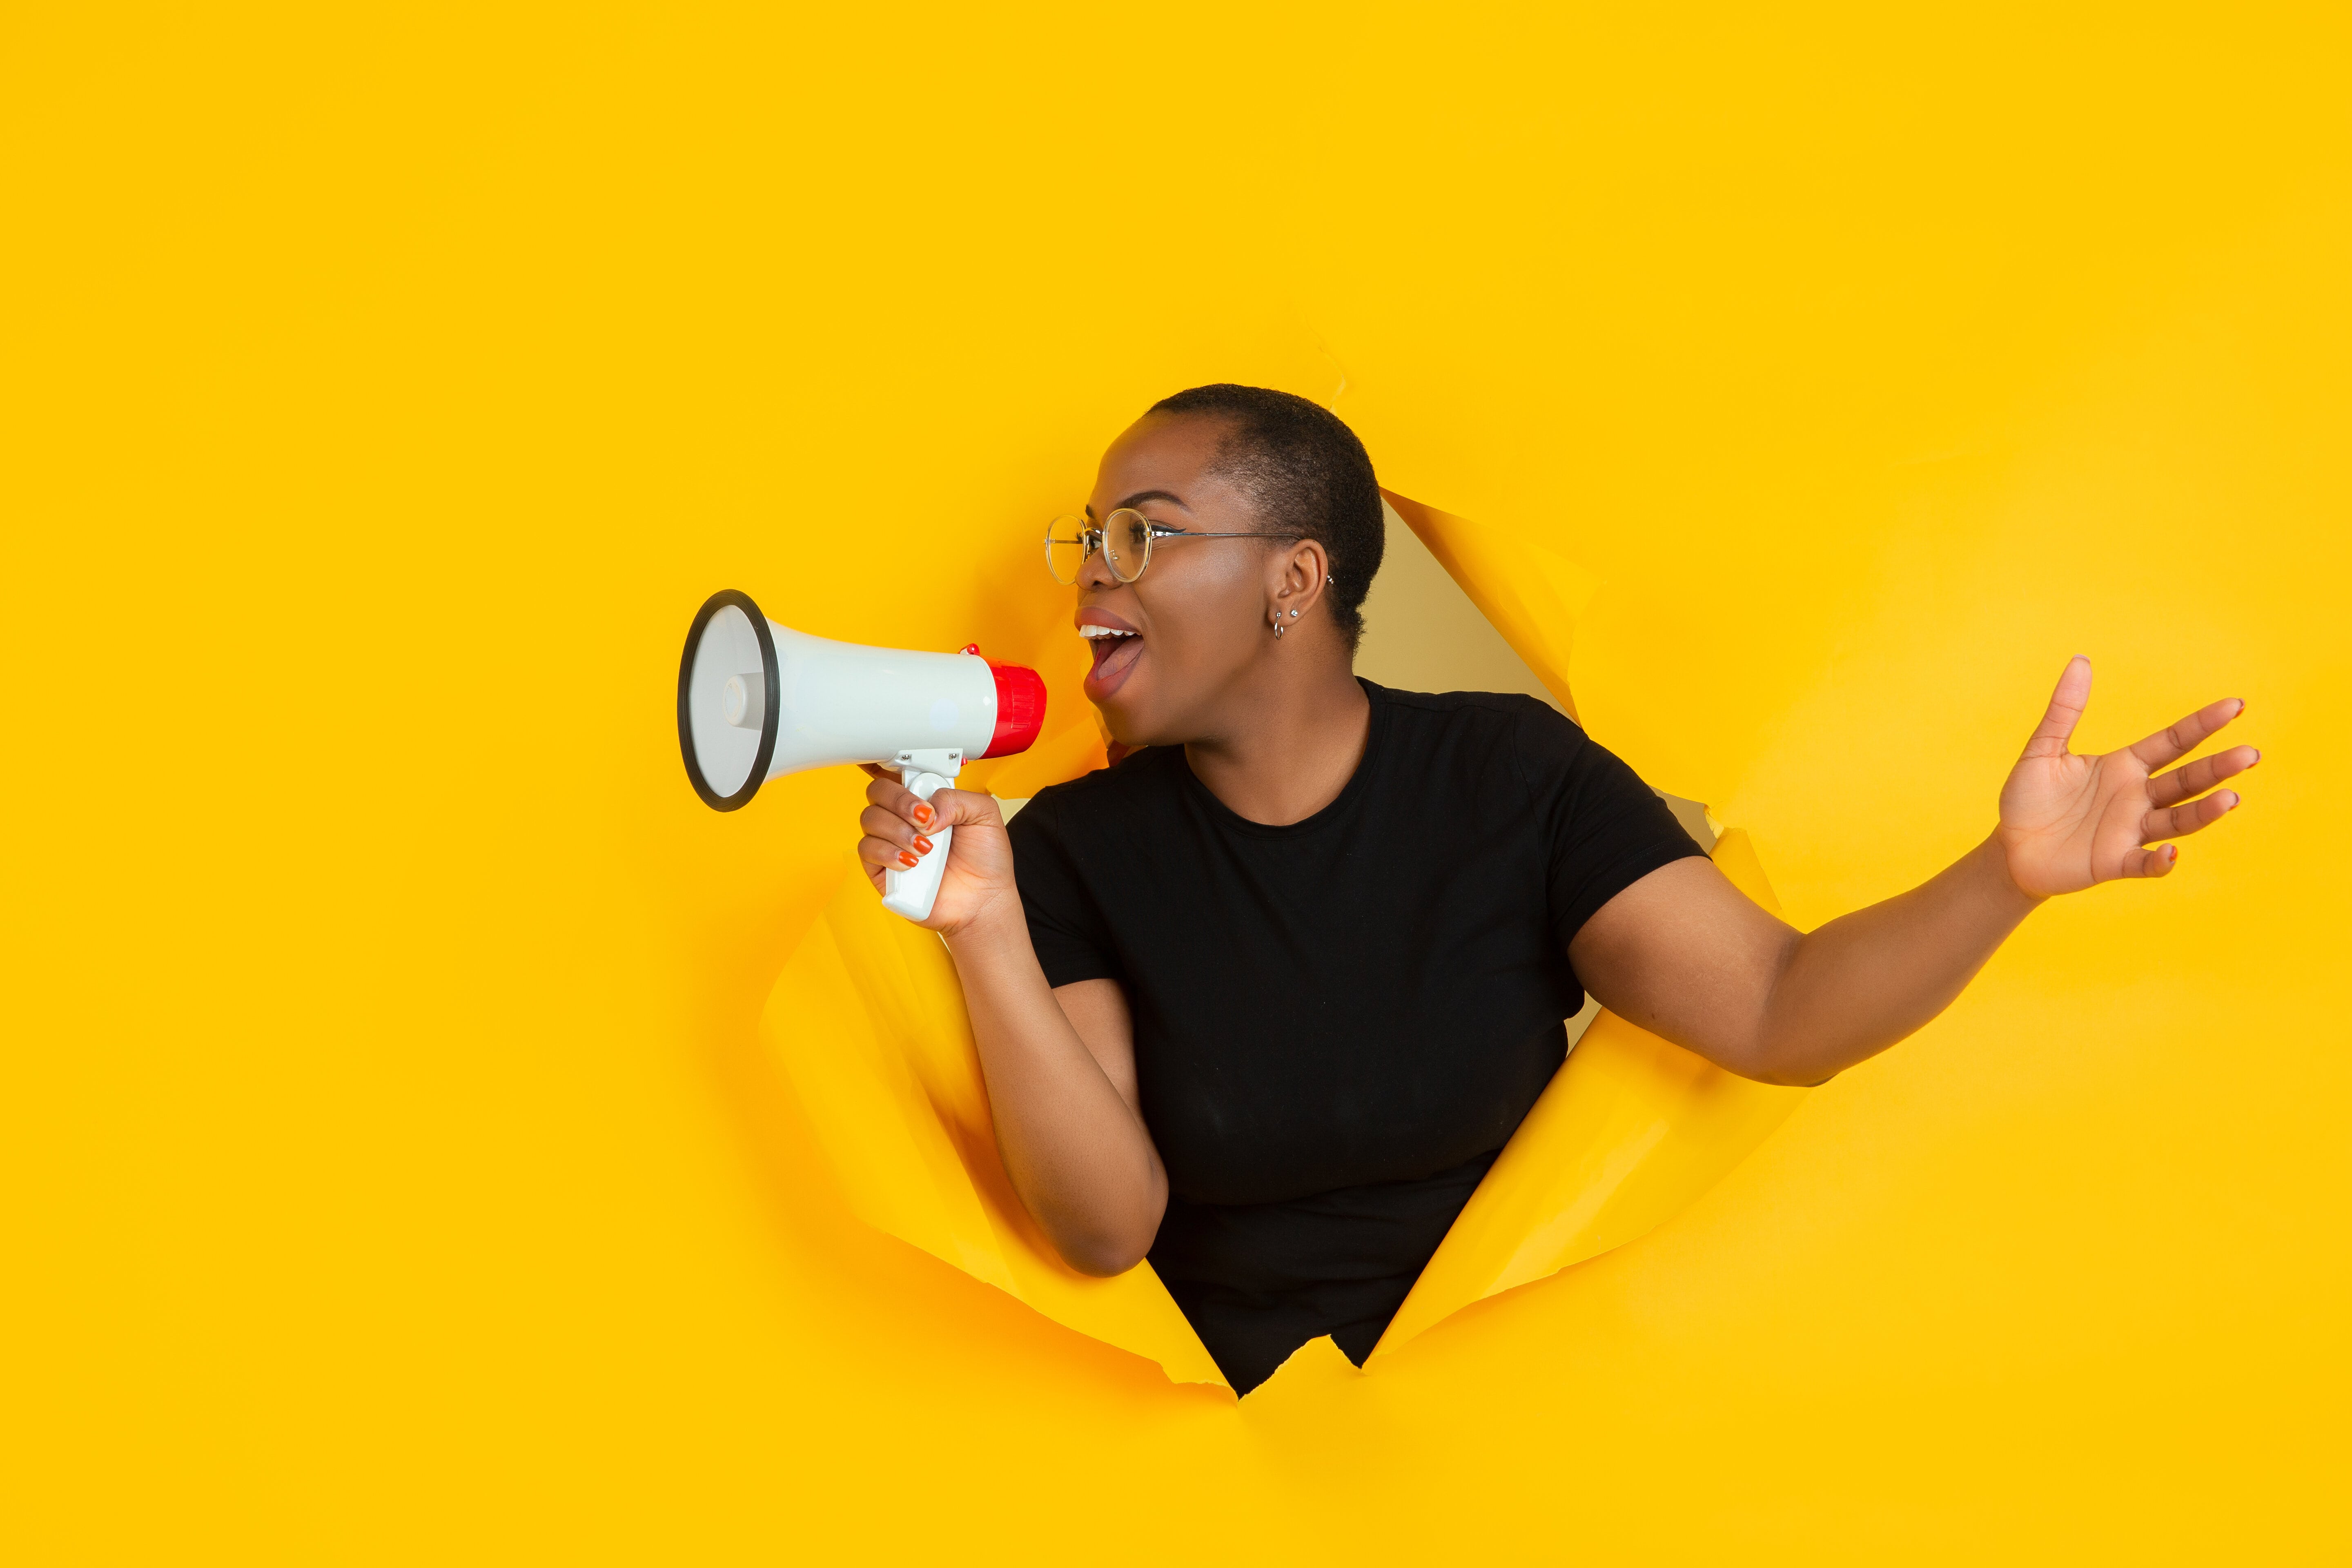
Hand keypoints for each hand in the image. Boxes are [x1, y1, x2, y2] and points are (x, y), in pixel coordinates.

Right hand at [855, 765, 1019, 934]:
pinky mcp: (881, 868)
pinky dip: (888, 853)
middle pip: (878, 791)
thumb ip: (957, 798)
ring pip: (870, 818)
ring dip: (898, 830)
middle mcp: (904, 818)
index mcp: (926, 799)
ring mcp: (891, 842)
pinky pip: (867, 850)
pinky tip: (911, 863)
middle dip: (900, 801)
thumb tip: (928, 807)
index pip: (896, 772)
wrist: (983, 902)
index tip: (911, 778)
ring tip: (926, 848)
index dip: (892, 767)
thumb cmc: (984, 860)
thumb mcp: (984, 815)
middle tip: (924, 818)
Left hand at [1996, 656, 2258, 897]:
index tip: (2236, 706)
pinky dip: (2159, 861)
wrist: (2008, 847)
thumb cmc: (2028, 798)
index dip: (2203, 724)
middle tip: (2250, 755)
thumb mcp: (2042, 749)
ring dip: (2203, 812)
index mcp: (2124, 766)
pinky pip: (2143, 864)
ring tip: (2230, 799)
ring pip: (2176, 820)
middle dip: (2218, 769)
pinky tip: (2171, 853)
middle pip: (2186, 780)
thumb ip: (2064, 710)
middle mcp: (2136, 797)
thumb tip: (2080, 660)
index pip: (2173, 741)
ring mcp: (2128, 831)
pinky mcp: (2112, 862)